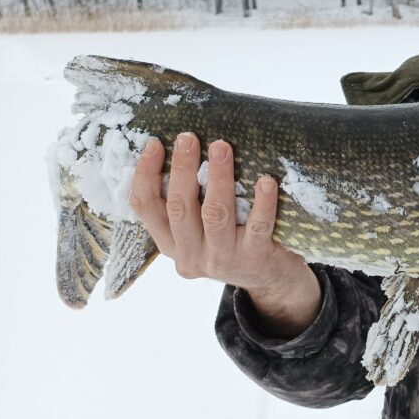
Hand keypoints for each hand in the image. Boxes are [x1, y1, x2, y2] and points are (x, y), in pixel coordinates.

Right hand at [129, 133, 319, 336]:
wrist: (272, 281)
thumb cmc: (235, 241)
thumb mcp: (201, 231)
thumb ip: (189, 204)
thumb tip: (181, 149)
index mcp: (171, 244)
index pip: (146, 208)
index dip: (145, 174)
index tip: (155, 143)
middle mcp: (191, 256)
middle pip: (179, 207)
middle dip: (183, 168)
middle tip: (188, 137)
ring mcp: (222, 260)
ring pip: (215, 214)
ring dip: (218, 177)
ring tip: (221, 147)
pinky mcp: (255, 259)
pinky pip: (257, 226)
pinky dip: (262, 202)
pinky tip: (266, 181)